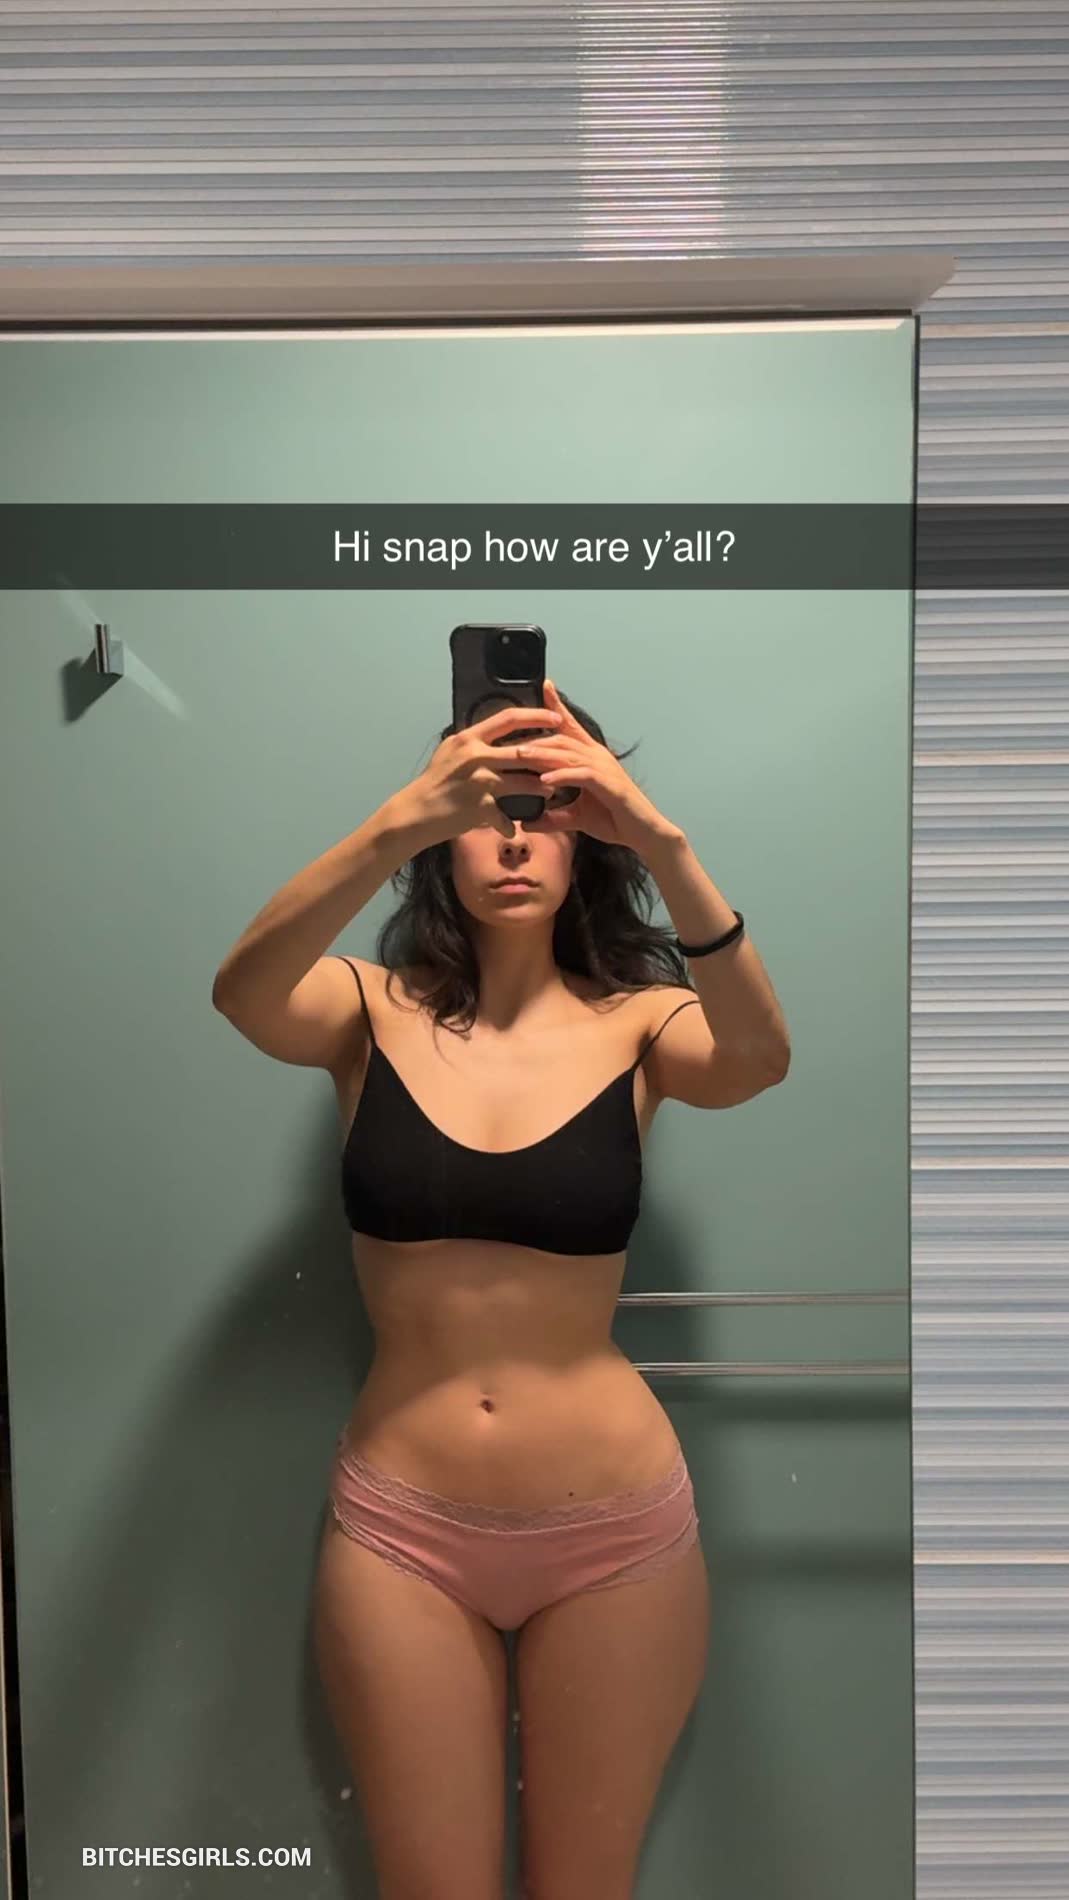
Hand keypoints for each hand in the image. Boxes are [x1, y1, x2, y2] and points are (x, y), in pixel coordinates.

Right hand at [399, 704, 562, 842]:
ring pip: (524, 783)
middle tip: (568, 756)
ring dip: (542, 787)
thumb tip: (492, 730)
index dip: (536, 716)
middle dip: (550, 754)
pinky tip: (514, 829)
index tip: (556, 718)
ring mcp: (480, 782)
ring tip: (553, 790)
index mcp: (469, 738)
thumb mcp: (450, 751)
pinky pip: (505, 817)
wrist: (415, 812)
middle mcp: (476, 756)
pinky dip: (509, 825)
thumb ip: (473, 742)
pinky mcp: (480, 807)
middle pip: (523, 751)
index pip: (509, 718)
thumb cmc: (433, 781)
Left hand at [515, 679, 679, 853]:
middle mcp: (597, 757)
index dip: (558, 706)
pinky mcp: (610, 784)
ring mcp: (604, 768)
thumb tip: (526, 822)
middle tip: (508, 739)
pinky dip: (562, 775)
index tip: (545, 685)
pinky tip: (544, 779)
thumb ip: (553, 818)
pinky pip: (582, 775)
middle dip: (536, 736)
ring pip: (569, 754)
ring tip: (519, 754)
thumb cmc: (615, 821)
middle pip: (563, 738)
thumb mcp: (577, 818)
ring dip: (543, 754)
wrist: (644, 833)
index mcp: (591, 758)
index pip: (571, 726)